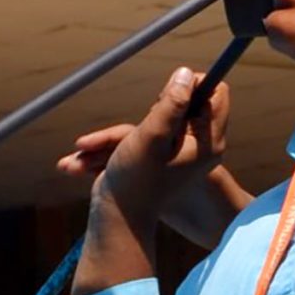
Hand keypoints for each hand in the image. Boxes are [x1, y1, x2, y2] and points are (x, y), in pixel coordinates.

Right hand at [61, 104, 250, 249]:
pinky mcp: (151, 158)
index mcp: (206, 141)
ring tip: (86, 148)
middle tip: (145, 128)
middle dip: (152, 111)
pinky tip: (78, 160)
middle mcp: (195, 146)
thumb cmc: (136, 180)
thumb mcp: (154, 135)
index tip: (168, 99)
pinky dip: (107, 148)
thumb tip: (186, 74)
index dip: (192, 86)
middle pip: (182, 103)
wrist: (115, 220)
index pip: (216, 94)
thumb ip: (172, 103)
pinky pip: (132, 140)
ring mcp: (173, 152)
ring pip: (148, 122)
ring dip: (113, 135)